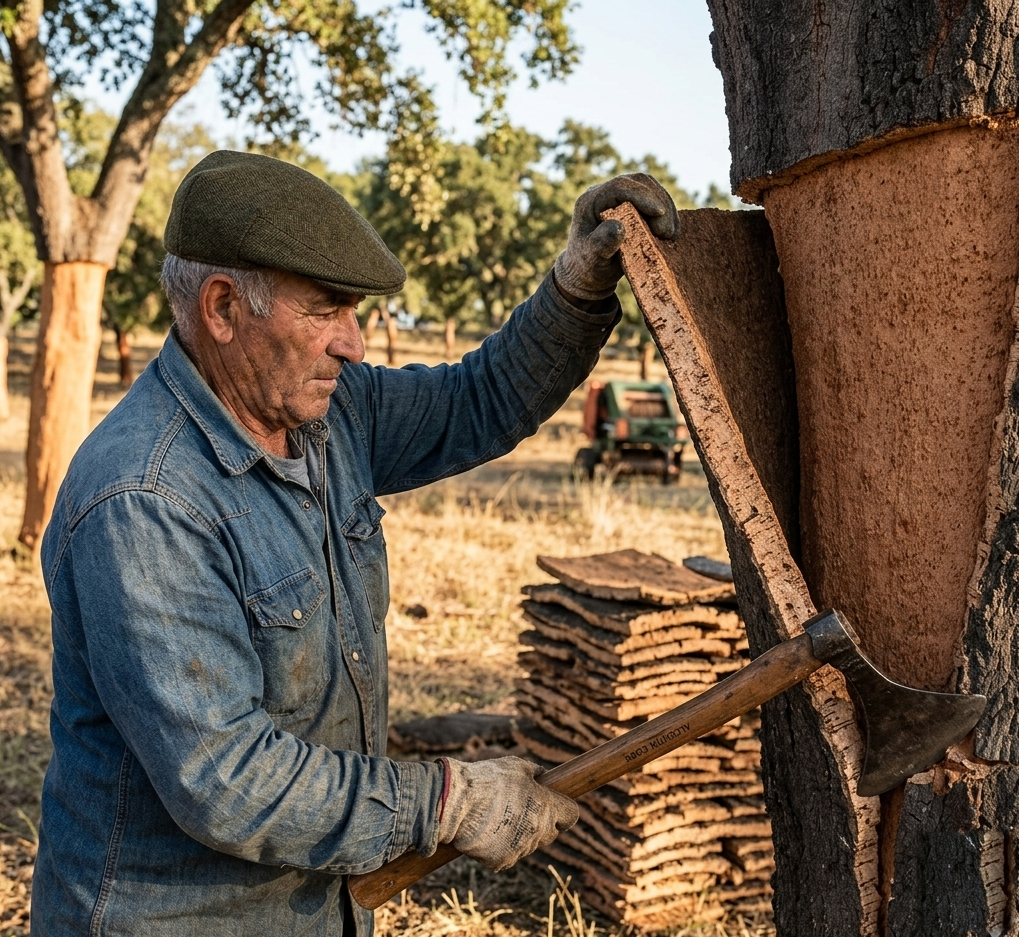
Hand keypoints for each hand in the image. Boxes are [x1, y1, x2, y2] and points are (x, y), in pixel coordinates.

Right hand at [437, 757, 577, 871]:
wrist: (455, 803)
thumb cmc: (487, 780)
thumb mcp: (516, 766)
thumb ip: (535, 773)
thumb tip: (543, 776)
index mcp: (547, 807)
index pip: (571, 815)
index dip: (564, 809)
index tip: (555, 805)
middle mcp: (538, 831)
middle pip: (551, 832)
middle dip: (542, 822)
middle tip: (522, 809)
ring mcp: (520, 849)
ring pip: (528, 844)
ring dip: (520, 834)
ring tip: (497, 816)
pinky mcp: (501, 861)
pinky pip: (508, 855)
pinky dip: (500, 846)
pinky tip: (487, 830)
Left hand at [554, 173, 678, 301]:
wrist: (590, 273)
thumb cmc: (589, 267)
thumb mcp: (592, 259)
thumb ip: (601, 243)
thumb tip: (618, 227)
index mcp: (591, 201)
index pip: (619, 187)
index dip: (642, 196)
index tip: (660, 212)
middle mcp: (606, 193)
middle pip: (639, 183)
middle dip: (659, 203)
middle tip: (667, 233)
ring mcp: (621, 197)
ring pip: (651, 189)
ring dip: (667, 208)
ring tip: (671, 235)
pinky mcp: (634, 204)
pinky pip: (656, 200)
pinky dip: (667, 214)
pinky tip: (672, 233)